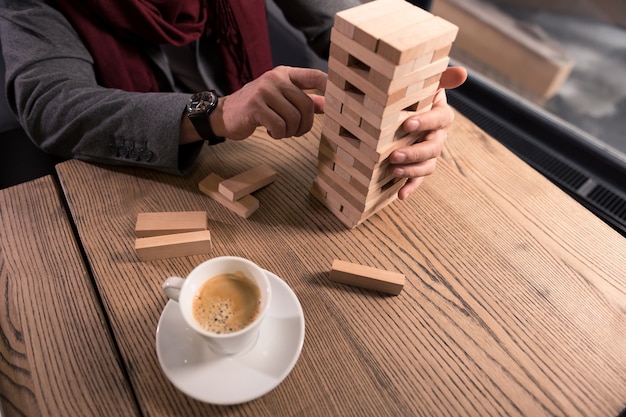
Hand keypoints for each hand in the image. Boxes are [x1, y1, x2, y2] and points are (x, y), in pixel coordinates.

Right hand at [211, 66, 326, 139]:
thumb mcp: (282, 100)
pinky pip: (279, 127)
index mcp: (286, 74)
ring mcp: (264, 90)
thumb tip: (329, 104)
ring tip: (280, 131)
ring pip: (293, 119)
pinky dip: (278, 135)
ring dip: (290, 132)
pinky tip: (270, 131)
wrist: (225, 114)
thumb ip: (305, 100)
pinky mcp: (254, 106)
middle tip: (295, 132)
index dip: (330, 87)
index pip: (315, 76)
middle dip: (305, 126)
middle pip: (307, 106)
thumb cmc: (258, 107)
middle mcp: (276, 78)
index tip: (339, 100)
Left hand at [389, 66, 467, 199]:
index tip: (408, 123)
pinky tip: (400, 196)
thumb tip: (462, 73)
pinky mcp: (418, 165)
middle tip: (394, 155)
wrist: (406, 110)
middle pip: (433, 148)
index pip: (440, 119)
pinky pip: (417, 180)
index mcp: (441, 115)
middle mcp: (438, 136)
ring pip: (427, 166)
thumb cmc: (417, 94)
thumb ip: (442, 78)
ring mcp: (429, 153)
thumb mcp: (427, 83)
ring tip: (393, 171)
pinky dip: (410, 188)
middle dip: (414, 153)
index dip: (426, 122)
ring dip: (411, 171)